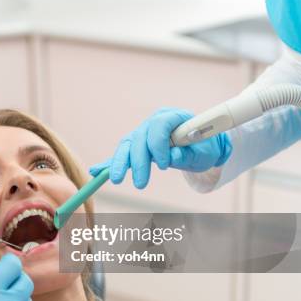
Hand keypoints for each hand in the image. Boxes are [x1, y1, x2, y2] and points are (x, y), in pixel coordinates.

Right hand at [90, 108, 231, 188]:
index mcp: (171, 116)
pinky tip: (96, 171)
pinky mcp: (136, 145)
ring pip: (126, 146)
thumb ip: (189, 152)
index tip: (164, 165)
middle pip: (138, 138)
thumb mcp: (204, 150)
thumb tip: (173, 156)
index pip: (158, 126)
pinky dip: (109, 163)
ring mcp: (142, 133)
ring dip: (120, 164)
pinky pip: (122, 154)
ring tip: (116, 179)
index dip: (158, 145)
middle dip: (137, 162)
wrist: (201, 145)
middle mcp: (152, 122)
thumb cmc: (204, 145)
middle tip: (141, 184)